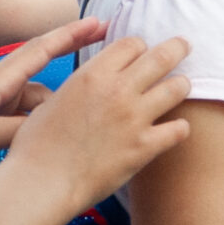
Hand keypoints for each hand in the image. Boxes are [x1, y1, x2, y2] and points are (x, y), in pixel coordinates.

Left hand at [0, 19, 109, 173]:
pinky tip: (41, 150)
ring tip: (70, 140)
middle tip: (108, 87)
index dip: (74, 34)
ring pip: (37, 106)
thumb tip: (58, 130)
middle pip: (48, 81)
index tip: (103, 22)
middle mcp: (0, 86)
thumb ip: (21, 132)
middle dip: (76, 82)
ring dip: (49, 119)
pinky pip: (23, 120)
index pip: (43, 49)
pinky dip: (34, 130)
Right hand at [4, 34, 195, 207]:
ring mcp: (134, 118)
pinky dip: (181, 128)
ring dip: (182, 85)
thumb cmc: (38, 143)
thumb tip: (98, 78)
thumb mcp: (56, 98)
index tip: (144, 51)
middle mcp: (117, 90)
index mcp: (92, 75)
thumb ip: (85, 84)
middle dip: (177, 47)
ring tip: (183, 85)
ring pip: (177, 88)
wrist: (41, 180)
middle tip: (185, 45)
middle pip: (162, 57)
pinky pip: (179, 129)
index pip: (131, 44)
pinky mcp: (144, 146)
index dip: (140, 46)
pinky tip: (177, 129)